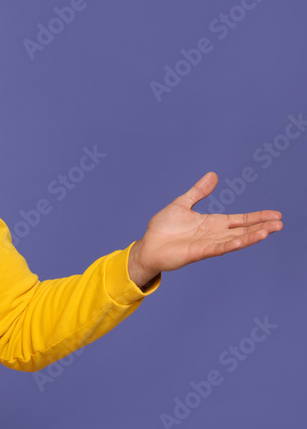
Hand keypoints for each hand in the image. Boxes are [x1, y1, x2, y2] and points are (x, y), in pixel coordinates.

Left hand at [127, 172, 282, 287]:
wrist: (148, 246)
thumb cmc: (163, 228)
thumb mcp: (182, 204)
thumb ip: (198, 192)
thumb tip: (214, 175)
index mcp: (213, 223)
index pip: (240, 219)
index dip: (257, 217)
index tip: (276, 215)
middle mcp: (214, 234)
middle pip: (243, 230)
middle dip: (261, 227)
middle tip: (280, 223)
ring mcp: (208, 244)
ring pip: (235, 240)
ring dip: (251, 236)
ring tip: (269, 231)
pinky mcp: (198, 252)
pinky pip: (218, 248)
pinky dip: (231, 244)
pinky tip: (243, 241)